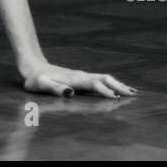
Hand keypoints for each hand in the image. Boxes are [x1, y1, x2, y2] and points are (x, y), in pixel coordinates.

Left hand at [21, 62, 136, 98]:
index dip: (105, 91)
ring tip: (132, 92)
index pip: (94, 85)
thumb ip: (54, 88)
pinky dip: (111, 84)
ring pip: (104, 78)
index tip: (117, 99)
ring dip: (118, 84)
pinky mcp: (81, 78)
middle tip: (134, 94)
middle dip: (119, 86)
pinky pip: (100, 80)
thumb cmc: (35, 79)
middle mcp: (81, 76)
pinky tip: (116, 89)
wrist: (32, 67)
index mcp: (74, 79)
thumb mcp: (41, 84)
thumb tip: (71, 93)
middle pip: (104, 79)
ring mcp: (82, 76)